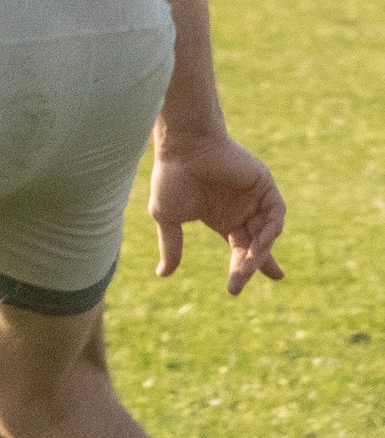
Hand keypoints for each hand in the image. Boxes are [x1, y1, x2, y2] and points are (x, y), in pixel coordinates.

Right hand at [149, 133, 285, 294]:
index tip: (235, 289)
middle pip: (258, 245)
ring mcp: (254, 198)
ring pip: (266, 233)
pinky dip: (271, 230)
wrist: (184, 148)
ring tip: (245, 268)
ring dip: (259, 252)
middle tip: (261, 279)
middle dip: (259, 264)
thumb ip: (171, 245)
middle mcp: (242, 210)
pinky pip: (275, 214)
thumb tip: (162, 274)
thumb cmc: (172, 177)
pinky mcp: (264, 186)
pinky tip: (261, 245)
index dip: (242, 268)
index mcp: (222, 218)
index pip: (240, 248)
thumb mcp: (168, 217)